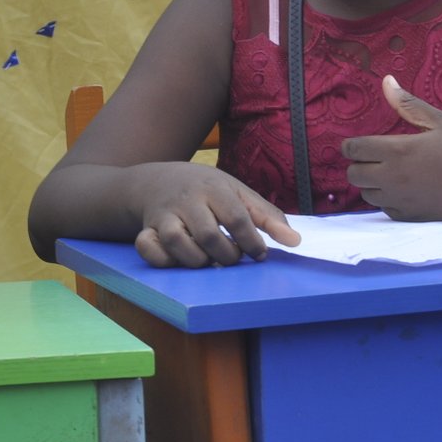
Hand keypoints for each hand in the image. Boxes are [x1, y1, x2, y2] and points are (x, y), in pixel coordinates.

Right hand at [134, 163, 300, 267]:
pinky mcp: (146, 229)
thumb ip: (266, 215)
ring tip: (208, 259)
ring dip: (198, 261)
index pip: (237, 218)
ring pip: (178, 244)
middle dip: (226, 255)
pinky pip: (148, 249)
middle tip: (232, 257)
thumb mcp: (237, 192)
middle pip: (209, 236)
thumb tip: (295, 242)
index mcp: (213, 188)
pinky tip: (178, 260)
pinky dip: (163, 260)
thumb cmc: (205, 189)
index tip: (259, 255)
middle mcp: (187, 200)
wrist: (156, 180)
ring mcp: (164, 215)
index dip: (252, 243)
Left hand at [342, 75, 441, 219]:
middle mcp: (395, 178)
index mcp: (399, 151)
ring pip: (367, 195)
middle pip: (353, 175)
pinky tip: (404, 190)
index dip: (351, 146)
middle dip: (359, 164)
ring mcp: (403, 201)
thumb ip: (407, 104)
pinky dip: (388, 201)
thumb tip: (386, 81)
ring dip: (372, 184)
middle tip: (375, 157)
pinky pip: (386, 210)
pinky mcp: (414, 218)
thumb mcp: (440, 121)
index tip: (358, 144)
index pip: (354, 150)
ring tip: (390, 173)